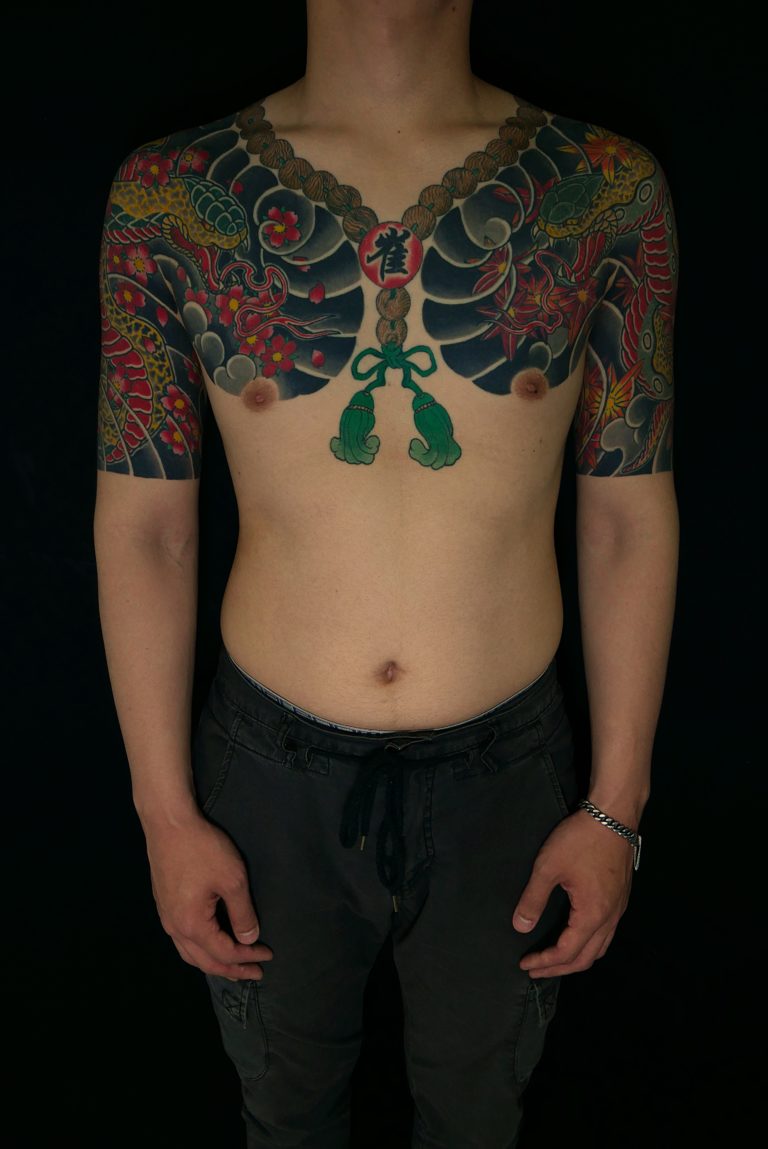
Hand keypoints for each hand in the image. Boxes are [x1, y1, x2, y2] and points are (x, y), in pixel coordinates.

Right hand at [144, 811, 273, 981]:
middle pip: (204, 961)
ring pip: (189, 953)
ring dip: (212, 962)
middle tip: (254, 973)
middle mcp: (175, 928)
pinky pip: (182, 940)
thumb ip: (243, 913)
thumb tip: (249, 939)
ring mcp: (166, 917)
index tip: (268, 956)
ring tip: (233, 966)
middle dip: (231, 969)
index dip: (248, 958)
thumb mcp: (232, 879)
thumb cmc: (203, 849)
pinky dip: (199, 949)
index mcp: (192, 925)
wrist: (168, 824)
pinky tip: (209, 943)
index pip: (224, 953)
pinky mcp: (163, 904)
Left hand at [511, 808, 634, 975]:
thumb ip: (533, 899)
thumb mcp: (548, 867)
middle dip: (559, 968)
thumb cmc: (580, 839)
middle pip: (586, 958)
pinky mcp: (620, 897)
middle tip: (535, 970)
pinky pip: (606, 934)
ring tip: (554, 960)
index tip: (525, 964)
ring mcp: (619, 908)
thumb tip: (520, 926)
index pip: (567, 952)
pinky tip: (577, 936)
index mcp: (592, 915)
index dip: (545, 962)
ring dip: (576, 959)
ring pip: (600, 948)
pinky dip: (589, 944)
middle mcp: (610, 918)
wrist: (614, 815)